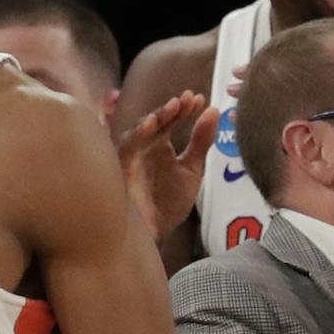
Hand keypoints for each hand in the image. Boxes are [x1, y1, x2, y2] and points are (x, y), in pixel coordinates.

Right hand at [117, 91, 217, 249]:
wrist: (154, 235)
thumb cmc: (168, 204)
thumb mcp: (192, 170)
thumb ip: (202, 142)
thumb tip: (214, 111)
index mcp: (159, 144)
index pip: (171, 120)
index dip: (184, 109)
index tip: (199, 98)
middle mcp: (143, 146)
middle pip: (154, 121)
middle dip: (171, 109)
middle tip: (187, 99)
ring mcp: (130, 156)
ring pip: (139, 130)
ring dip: (155, 116)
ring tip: (173, 107)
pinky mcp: (119, 169)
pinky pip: (125, 148)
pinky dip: (138, 135)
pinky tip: (152, 125)